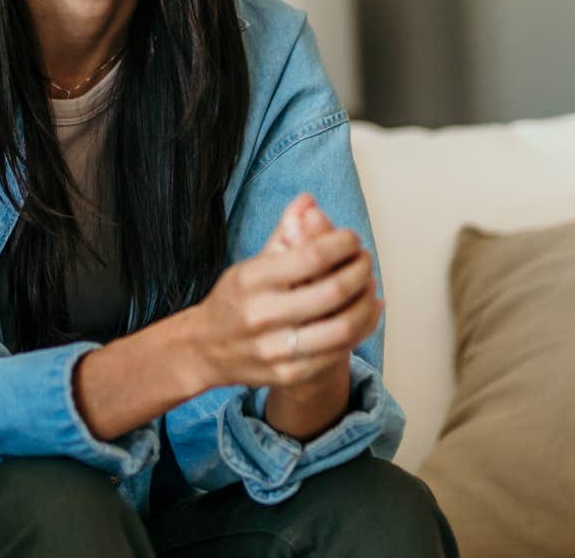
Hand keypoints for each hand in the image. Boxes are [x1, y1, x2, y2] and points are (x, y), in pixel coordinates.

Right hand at [181, 196, 381, 389]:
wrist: (205, 349)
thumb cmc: (235, 300)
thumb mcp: (251, 264)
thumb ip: (284, 234)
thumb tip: (309, 201)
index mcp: (251, 280)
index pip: (312, 256)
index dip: (341, 244)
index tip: (351, 238)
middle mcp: (261, 315)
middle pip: (332, 292)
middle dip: (360, 272)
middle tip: (365, 261)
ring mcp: (275, 349)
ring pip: (341, 328)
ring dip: (366, 303)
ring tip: (369, 286)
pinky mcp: (288, 374)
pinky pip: (338, 352)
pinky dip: (362, 329)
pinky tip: (367, 312)